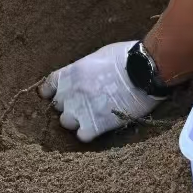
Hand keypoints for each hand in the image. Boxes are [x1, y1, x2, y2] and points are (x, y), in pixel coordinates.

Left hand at [39, 41, 160, 141]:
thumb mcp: (99, 56)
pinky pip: (82, 136)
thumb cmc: (127, 58)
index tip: (56, 95)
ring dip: (77, 120)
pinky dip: (89, 133)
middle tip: (83, 104)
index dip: (52, 92)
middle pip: (58, 106)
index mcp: (72, 72)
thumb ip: (86, 69)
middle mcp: (72, 92)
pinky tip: (100, 126)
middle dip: (68, 105)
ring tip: (92, 116)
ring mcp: (81, 110)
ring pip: (66, 122)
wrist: (144, 71)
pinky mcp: (95, 125)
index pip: (48, 86)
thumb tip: (85, 76)